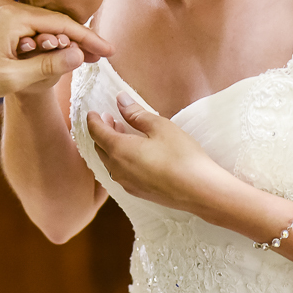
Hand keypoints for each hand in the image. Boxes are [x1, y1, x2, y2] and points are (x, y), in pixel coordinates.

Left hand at [0, 0, 113, 103]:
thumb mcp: (12, 77)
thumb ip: (48, 65)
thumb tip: (78, 54)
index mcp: (10, 16)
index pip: (60, 23)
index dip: (87, 37)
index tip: (108, 51)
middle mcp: (1, 5)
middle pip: (48, 19)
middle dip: (73, 38)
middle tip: (97, 56)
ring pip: (34, 21)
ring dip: (53, 38)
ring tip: (74, 57)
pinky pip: (18, 23)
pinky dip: (34, 36)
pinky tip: (45, 50)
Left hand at [86, 93, 224, 212]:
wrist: (199, 190)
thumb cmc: (181, 155)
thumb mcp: (159, 127)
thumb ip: (136, 113)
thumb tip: (120, 100)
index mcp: (118, 150)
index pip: (96, 133)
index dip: (92, 120)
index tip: (92, 112)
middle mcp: (117, 169)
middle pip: (100, 148)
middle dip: (101, 132)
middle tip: (109, 118)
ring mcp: (126, 183)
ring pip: (109, 162)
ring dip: (111, 146)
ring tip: (121, 133)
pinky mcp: (137, 192)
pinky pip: (119, 173)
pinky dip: (119, 159)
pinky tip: (132, 154)